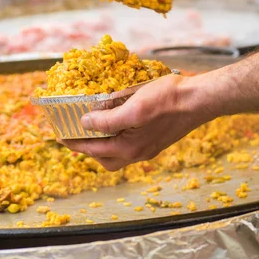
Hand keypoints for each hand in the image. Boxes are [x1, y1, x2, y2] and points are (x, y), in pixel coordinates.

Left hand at [60, 74, 211, 170]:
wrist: (199, 99)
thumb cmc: (168, 100)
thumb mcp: (134, 107)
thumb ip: (108, 120)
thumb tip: (85, 124)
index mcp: (130, 148)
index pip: (93, 149)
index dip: (73, 142)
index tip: (59, 135)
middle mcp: (139, 153)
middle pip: (105, 158)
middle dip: (87, 148)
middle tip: (75, 134)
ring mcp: (149, 148)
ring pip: (118, 154)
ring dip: (103, 145)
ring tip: (94, 129)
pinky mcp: (157, 140)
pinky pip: (130, 145)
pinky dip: (117, 138)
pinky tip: (118, 123)